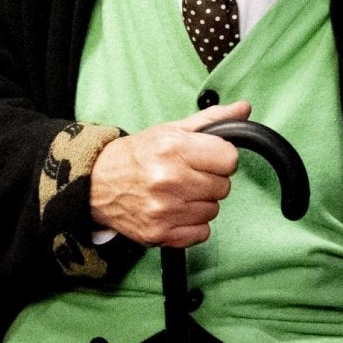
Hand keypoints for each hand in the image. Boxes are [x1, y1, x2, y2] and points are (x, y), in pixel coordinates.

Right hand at [89, 101, 250, 246]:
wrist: (98, 184)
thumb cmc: (138, 155)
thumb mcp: (171, 130)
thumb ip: (212, 120)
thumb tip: (244, 108)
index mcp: (173, 149)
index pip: (229, 159)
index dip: (221, 158)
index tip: (208, 158)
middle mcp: (169, 180)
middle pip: (223, 186)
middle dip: (210, 179)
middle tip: (188, 174)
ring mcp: (164, 210)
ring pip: (213, 210)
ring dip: (201, 202)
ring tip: (179, 192)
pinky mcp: (159, 234)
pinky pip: (201, 232)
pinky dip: (193, 224)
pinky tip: (176, 210)